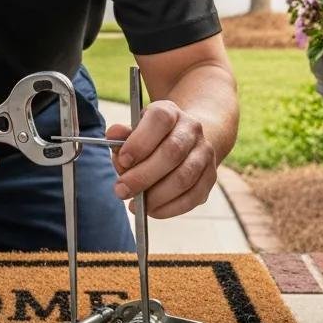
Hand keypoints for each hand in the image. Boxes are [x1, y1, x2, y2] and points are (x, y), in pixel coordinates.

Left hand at [106, 101, 216, 218]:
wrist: (187, 139)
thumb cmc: (152, 138)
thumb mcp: (135, 130)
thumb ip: (122, 135)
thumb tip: (112, 135)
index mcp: (170, 112)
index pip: (160, 120)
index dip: (140, 141)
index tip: (123, 160)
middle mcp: (192, 129)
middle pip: (172, 152)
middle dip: (143, 176)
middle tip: (121, 190)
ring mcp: (204, 153)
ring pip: (184, 177)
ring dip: (156, 196)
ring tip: (136, 205)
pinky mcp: (210, 177)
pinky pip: (193, 197)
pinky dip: (170, 208)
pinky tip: (152, 210)